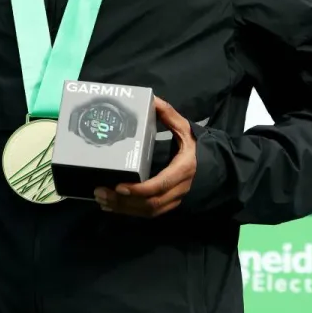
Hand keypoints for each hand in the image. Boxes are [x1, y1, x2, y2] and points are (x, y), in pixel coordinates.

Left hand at [94, 96, 196, 217]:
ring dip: (122, 208)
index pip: (160, 185)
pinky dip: (129, 212)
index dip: (139, 189)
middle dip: (123, 201)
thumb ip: (169, 114)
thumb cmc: (195, 145)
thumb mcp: (186, 128)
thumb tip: (152, 98)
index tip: (119, 185)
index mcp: (182, 169)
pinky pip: (148, 214)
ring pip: (148, 211)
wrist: (212, 164)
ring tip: (101, 199)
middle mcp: (179, 188)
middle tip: (100, 192)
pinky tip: (111, 206)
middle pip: (150, 203)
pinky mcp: (169, 205)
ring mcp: (174, 199)